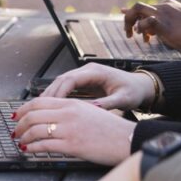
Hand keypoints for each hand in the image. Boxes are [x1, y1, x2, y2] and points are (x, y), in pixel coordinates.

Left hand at [12, 97, 134, 164]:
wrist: (127, 140)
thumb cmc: (111, 129)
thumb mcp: (89, 111)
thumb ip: (69, 111)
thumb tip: (50, 116)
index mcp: (72, 103)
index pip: (39, 102)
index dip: (23, 109)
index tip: (16, 115)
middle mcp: (68, 114)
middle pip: (33, 115)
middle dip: (19, 124)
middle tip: (15, 131)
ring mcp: (69, 129)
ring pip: (35, 129)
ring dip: (23, 137)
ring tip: (21, 142)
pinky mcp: (72, 145)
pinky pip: (44, 145)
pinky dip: (32, 148)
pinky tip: (29, 150)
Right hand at [40, 63, 155, 109]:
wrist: (141, 86)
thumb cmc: (134, 91)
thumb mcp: (124, 99)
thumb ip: (108, 104)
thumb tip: (92, 109)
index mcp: (96, 72)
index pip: (70, 79)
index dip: (58, 91)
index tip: (51, 104)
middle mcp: (87, 70)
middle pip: (62, 79)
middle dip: (50, 93)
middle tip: (39, 107)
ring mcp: (84, 75)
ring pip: (61, 82)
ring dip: (51, 94)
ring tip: (41, 108)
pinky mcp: (84, 81)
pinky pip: (66, 86)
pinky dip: (57, 95)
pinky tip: (51, 105)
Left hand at [121, 0, 180, 52]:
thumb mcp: (180, 24)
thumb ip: (166, 24)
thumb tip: (151, 31)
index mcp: (170, 5)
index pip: (148, 7)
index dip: (138, 17)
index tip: (134, 26)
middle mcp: (165, 6)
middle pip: (138, 6)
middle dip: (129, 17)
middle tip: (129, 32)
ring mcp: (163, 13)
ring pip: (137, 8)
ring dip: (129, 21)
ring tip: (130, 34)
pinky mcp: (163, 23)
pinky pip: (145, 22)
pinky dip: (141, 28)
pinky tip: (145, 37)